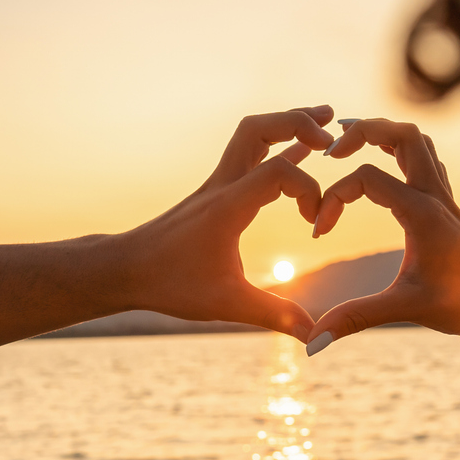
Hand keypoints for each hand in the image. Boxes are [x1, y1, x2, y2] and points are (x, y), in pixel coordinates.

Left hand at [119, 106, 335, 340]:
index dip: (309, 190)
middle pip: (259, 128)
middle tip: (333, 132)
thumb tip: (315, 338)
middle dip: (298, 122)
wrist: (125, 270)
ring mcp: (217, 184)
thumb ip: (275, 315)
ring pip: (252, 134)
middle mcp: (223, 185)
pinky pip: (250, 157)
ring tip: (324, 121)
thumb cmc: (170, 284)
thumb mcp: (226, 304)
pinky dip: (279, 148)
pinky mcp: (216, 192)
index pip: (278, 170)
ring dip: (288, 125)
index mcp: (228, 205)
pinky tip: (301, 151)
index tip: (315, 225)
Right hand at [307, 118, 459, 351]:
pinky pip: (424, 158)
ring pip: (416, 139)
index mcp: (422, 210)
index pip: (365, 178)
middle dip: (361, 132)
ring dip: (383, 133)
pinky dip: (398, 150)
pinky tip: (383, 163)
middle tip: (328, 150)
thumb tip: (313, 344)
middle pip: (400, 133)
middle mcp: (434, 194)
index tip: (318, 233)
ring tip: (349, 142)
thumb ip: (356, 318)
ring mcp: (443, 195)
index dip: (332, 199)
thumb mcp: (405, 308)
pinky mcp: (446, 203)